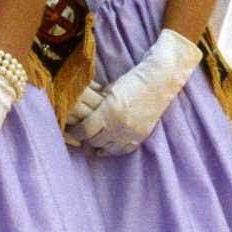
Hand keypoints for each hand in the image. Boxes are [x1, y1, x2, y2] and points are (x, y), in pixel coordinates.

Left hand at [69, 28, 201, 155]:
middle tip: (81, 135)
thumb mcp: (108, 89)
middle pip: (95, 141)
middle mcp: (120, 125)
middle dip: (86, 139)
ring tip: (92, 143)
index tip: (72, 129)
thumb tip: (78, 112)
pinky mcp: (141, 136)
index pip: (85, 130)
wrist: (159, 82)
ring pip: (109, 148)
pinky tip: (107, 147)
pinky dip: (114, 150)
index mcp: (109, 111)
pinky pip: (123, 150)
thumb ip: (94, 104)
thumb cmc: (131, 81)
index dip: (76, 132)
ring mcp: (132, 132)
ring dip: (99, 146)